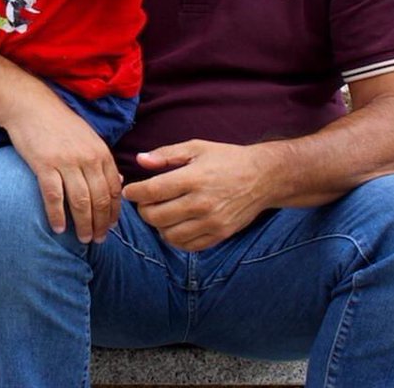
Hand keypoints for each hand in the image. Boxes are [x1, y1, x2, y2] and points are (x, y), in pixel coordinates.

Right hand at [3, 96, 122, 243]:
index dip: (114, 213)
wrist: (30, 106)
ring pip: (81, 202)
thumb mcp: (88, 138)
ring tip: (83, 239)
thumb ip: (103, 161)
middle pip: (100, 200)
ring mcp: (66, 162)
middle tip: (98, 240)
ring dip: (83, 225)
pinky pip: (54, 197)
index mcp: (101, 152)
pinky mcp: (44, 164)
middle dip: (101, 224)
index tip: (110, 227)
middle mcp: (88, 158)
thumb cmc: (60, 123)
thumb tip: (118, 183)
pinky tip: (58, 228)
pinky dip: (57, 216)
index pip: (114, 190)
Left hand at [122, 140, 274, 250]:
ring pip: (169, 235)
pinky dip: (175, 238)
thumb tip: (139, 160)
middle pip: (156, 216)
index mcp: (193, 178)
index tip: (129, 191)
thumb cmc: (227, 159)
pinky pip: (188, 246)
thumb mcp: (196, 147)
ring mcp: (212, 222)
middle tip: (144, 202)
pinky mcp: (220, 234)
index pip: (152, 191)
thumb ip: (165, 155)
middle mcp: (202, 203)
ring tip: (160, 213)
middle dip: (143, 210)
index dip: (134, 193)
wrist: (264, 177)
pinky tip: (175, 225)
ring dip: (158, 226)